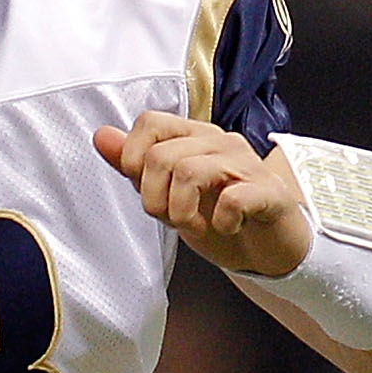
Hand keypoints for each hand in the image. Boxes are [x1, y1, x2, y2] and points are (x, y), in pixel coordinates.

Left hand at [94, 112, 311, 277]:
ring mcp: (246, 164)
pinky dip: (221, 223)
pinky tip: (227, 228)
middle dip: (154, 199)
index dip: (133, 159)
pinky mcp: (269, 191)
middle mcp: (220, 142)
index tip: (146, 190)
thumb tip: (101, 136)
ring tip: (196, 227)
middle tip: (172, 219)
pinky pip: (232, 199)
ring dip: (182, 213)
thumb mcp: (170, 195)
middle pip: (161, 155)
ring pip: (189, 173)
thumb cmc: (222, 219)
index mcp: (194, 137)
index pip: (150, 122)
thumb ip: (138, 166)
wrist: (270, 249)